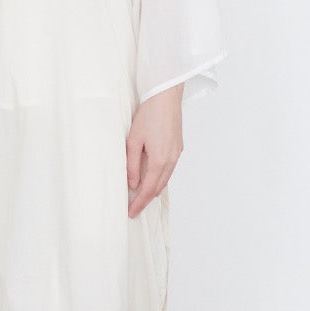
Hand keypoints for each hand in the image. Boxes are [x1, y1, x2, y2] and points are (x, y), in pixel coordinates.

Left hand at [125, 86, 183, 217]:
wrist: (166, 97)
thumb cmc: (149, 115)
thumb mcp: (133, 141)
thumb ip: (132, 164)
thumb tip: (132, 184)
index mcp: (160, 160)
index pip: (148, 190)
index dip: (139, 203)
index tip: (131, 213)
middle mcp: (171, 160)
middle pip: (158, 188)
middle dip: (146, 200)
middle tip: (133, 208)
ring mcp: (177, 154)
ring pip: (164, 179)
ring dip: (153, 189)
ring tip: (140, 196)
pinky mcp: (178, 147)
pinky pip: (169, 169)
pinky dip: (159, 178)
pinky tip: (151, 177)